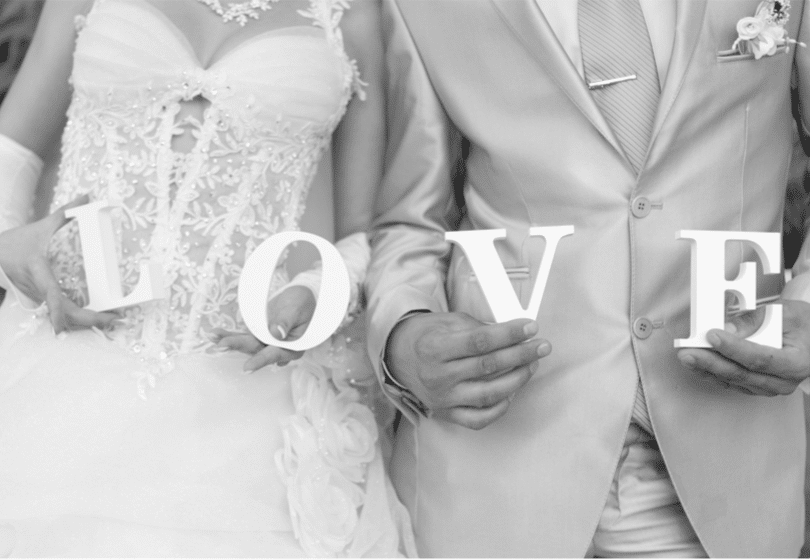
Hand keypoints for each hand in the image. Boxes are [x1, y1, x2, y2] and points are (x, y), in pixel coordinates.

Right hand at [0, 195, 117, 333]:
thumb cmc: (18, 241)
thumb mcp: (41, 226)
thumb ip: (65, 213)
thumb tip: (88, 196)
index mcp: (37, 270)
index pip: (49, 292)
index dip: (58, 309)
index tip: (64, 325)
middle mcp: (37, 288)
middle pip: (62, 312)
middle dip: (87, 320)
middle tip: (113, 318)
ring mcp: (39, 298)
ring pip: (62, 316)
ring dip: (86, 321)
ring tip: (112, 319)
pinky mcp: (42, 301)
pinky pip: (62, 312)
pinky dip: (79, 317)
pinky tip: (98, 317)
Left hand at [212, 285, 315, 371]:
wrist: (303, 297)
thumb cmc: (304, 303)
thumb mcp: (298, 308)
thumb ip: (286, 321)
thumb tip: (276, 333)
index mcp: (293, 347)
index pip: (276, 354)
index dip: (261, 360)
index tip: (247, 368)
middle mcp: (278, 348)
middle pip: (256, 349)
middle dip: (238, 346)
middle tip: (222, 345)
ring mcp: (267, 342)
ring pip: (246, 344)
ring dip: (230, 341)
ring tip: (213, 338)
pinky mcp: (258, 334)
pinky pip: (242, 336)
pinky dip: (229, 335)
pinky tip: (215, 335)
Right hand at [386, 312, 550, 428]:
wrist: (399, 357)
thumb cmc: (427, 337)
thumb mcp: (449, 322)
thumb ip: (479, 328)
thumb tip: (513, 334)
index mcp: (435, 348)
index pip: (480, 341)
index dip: (509, 334)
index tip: (530, 327)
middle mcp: (438, 376)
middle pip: (489, 366)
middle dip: (521, 354)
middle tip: (541, 346)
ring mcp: (443, 398)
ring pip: (489, 394)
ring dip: (517, 379)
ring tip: (531, 365)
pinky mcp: (447, 414)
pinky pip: (479, 419)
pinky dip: (500, 408)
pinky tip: (512, 392)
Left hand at [677, 299, 809, 395]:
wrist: (809, 336)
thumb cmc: (802, 324)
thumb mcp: (785, 313)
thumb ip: (756, 320)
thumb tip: (727, 327)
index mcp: (796, 363)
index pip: (760, 358)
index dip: (734, 348)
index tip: (712, 336)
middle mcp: (783, 380)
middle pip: (742, 373)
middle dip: (710, 361)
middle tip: (688, 351)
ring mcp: (769, 386)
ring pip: (733, 379)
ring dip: (706, 368)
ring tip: (686, 356)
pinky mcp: (756, 386)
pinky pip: (731, 381)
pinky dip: (712, 372)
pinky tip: (697, 364)